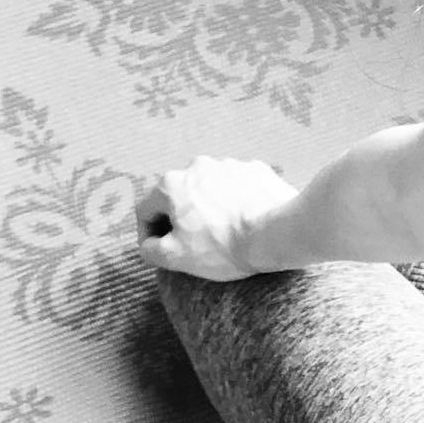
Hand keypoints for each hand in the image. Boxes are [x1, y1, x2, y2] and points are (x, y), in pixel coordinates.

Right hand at [135, 155, 297, 280]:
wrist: (277, 233)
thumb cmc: (223, 246)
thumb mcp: (176, 257)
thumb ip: (151, 250)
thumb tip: (149, 245)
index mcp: (170, 184)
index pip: (145, 211)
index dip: (148, 235)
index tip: (159, 252)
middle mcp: (197, 166)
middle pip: (178, 197)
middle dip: (180, 220)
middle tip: (193, 245)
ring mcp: (228, 165)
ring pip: (208, 190)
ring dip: (209, 209)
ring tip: (224, 232)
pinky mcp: (255, 170)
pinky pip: (237, 187)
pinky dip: (236, 202)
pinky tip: (246, 221)